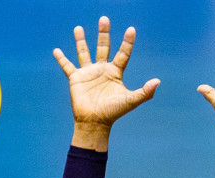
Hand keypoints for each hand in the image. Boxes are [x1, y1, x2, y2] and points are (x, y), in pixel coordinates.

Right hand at [54, 16, 158, 149]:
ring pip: (84, 52)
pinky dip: (61, 59)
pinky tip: (56, 51)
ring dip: (81, 40)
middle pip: (104, 46)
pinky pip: (67, 66)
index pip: (123, 53)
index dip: (127, 42)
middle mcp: (102, 69)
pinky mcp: (76, 79)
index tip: (131, 30)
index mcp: (115, 72)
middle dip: (104, 33)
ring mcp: (88, 73)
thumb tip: (158, 81)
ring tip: (78, 28)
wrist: (94, 123)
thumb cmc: (113, 113)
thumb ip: (144, 92)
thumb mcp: (130, 101)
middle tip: (104, 19)